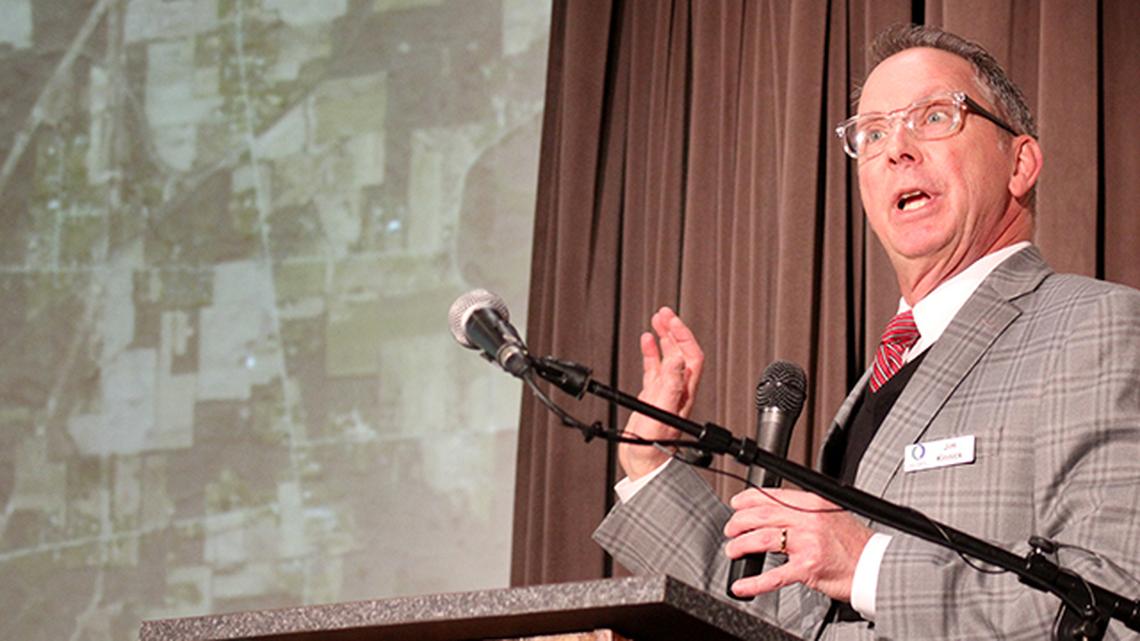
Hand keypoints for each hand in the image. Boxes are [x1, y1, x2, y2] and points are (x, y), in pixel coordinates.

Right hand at [618, 307, 703, 478]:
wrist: (644, 468)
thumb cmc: (654, 451)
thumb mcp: (662, 415)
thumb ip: (670, 387)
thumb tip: (678, 358)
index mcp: (684, 393)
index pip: (691, 356)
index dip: (683, 336)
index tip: (671, 320)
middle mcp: (677, 391)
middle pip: (681, 352)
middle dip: (674, 330)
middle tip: (664, 313)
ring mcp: (666, 394)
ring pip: (668, 358)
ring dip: (664, 338)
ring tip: (656, 320)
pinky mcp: (652, 399)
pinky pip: (654, 369)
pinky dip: (651, 353)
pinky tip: (646, 342)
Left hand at [724, 488, 872, 601]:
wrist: (875, 566)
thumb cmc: (855, 544)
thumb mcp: (830, 515)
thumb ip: (804, 512)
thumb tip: (776, 512)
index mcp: (812, 503)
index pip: (772, 496)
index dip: (747, 499)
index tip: (736, 504)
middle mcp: (808, 520)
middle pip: (761, 516)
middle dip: (738, 523)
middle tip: (730, 530)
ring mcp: (807, 543)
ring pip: (762, 539)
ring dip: (741, 545)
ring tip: (733, 550)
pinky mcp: (807, 568)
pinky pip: (773, 576)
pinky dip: (753, 582)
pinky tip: (742, 586)